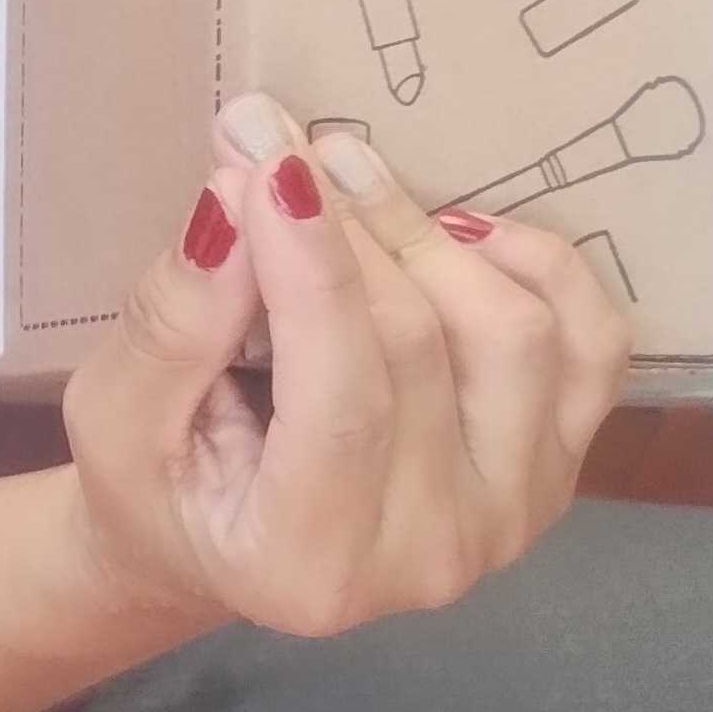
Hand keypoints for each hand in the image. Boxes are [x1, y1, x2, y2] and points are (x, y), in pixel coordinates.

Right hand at [61, 95, 629, 640]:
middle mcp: (432, 556)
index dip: (310, 262)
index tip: (269, 157)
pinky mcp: (555, 473)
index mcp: (309, 561)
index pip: (340, 391)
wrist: (214, 546)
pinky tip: (462, 237)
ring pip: (515, 335)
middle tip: (289, 150)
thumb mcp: (119, 413)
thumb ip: (175, 317)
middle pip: (423, 347)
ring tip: (353, 190)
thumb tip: (239, 191)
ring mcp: (509, 516)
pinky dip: (539, 268)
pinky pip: (592, 345)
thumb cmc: (154, 484)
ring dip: (432, 238)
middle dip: (353, 227)